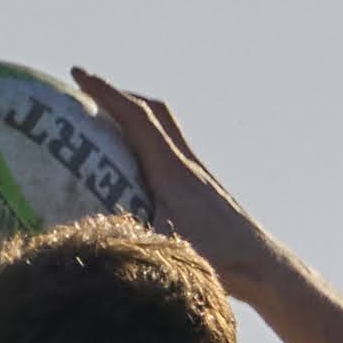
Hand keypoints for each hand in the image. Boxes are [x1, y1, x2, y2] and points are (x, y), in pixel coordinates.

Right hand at [70, 71, 291, 303]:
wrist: (265, 268)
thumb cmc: (219, 261)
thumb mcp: (164, 251)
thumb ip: (127, 239)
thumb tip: (84, 237)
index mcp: (173, 171)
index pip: (137, 117)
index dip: (105, 93)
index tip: (77, 74)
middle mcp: (187, 165)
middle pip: (155, 113)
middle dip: (120, 97)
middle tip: (89, 95)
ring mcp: (199, 176)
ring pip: (167, 130)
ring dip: (138, 119)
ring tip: (109, 128)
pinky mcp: (205, 192)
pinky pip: (173, 154)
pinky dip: (150, 148)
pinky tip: (137, 172)